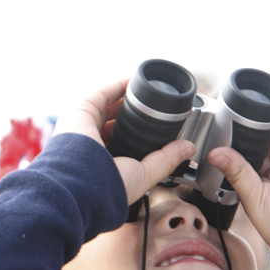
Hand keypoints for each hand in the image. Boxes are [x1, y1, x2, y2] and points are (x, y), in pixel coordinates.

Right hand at [54, 79, 195, 203]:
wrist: (85, 182)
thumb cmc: (108, 187)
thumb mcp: (144, 175)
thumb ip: (166, 160)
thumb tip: (188, 148)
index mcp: (104, 162)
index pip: (122, 141)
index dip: (139, 132)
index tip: (158, 125)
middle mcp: (92, 144)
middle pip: (115, 121)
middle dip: (135, 112)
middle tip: (155, 107)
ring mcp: (85, 126)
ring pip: (108, 106)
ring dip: (127, 97)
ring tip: (148, 91)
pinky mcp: (80, 111)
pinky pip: (101, 93)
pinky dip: (118, 86)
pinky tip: (135, 82)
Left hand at [207, 121, 269, 246]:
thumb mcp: (254, 197)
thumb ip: (237, 172)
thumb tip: (215, 154)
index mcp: (260, 186)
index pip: (248, 160)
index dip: (240, 148)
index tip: (229, 135)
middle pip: (266, 147)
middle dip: (257, 136)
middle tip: (247, 127)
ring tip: (266, 127)